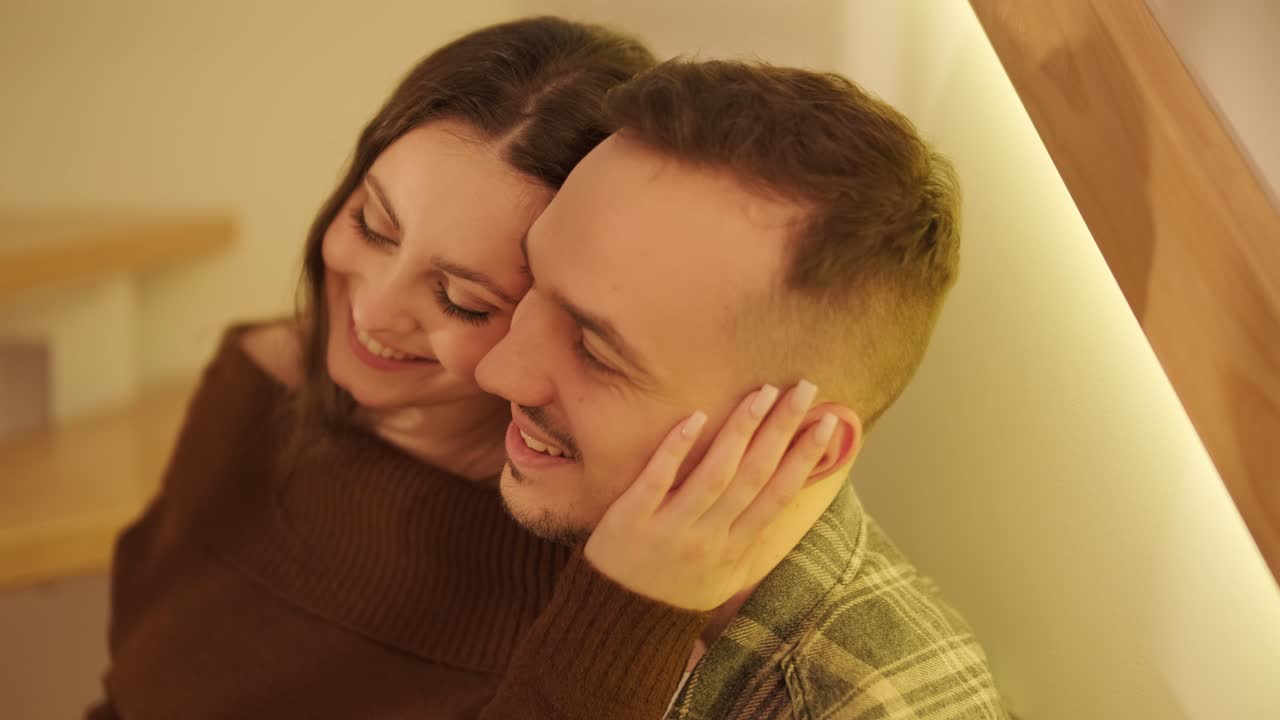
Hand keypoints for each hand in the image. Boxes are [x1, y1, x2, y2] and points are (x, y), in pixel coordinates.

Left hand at [583, 381, 836, 611]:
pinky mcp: (633, 518)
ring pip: (716, 474)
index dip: (806, 457)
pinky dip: (678, 448)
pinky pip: (659, 479)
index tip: (827, 421)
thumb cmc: (674, 588)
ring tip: (762, 392)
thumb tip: (788, 494)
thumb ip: (751, 537)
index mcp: (736, 548)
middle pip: (755, 475)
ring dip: (742, 430)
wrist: (618, 617)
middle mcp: (711, 538)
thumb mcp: (724, 575)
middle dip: (783, 429)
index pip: (779, 494)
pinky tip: (696, 416)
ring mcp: (672, 528)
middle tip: (804, 388)